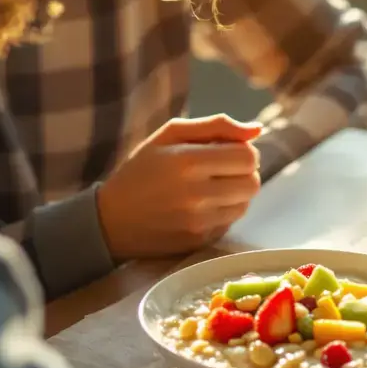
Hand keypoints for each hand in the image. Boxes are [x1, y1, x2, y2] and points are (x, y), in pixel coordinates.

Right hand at [96, 114, 263, 259]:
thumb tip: (257, 130)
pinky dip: (223, 212)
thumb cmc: (141, 170)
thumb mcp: (169, 135)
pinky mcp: (199, 241)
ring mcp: (198, 222)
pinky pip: (230, 222)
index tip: (227, 152)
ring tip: (211, 188)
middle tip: (223, 170)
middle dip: (243, 173)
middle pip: (252, 182)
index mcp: (187, 161)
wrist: (109, 221)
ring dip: (236, 194)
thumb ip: (216, 126)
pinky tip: (202, 207)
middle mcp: (195, 194)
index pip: (247, 157)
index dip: (243, 151)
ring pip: (245, 204)